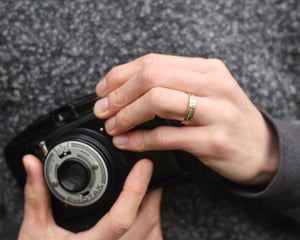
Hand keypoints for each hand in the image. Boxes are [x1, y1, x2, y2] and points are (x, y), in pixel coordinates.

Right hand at [18, 155, 162, 239]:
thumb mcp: (36, 232)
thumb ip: (37, 196)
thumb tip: (33, 163)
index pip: (121, 217)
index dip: (135, 189)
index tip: (143, 165)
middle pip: (146, 220)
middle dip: (149, 191)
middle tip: (143, 171)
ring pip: (154, 231)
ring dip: (153, 207)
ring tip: (145, 189)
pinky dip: (152, 225)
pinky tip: (143, 216)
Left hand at [94, 53, 278, 184]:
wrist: (261, 150)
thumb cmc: (226, 121)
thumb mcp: (204, 94)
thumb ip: (171, 87)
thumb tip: (126, 90)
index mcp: (206, 69)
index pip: (153, 61)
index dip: (120, 75)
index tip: (103, 90)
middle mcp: (212, 84)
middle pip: (151, 76)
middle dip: (118, 94)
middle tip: (103, 110)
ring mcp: (216, 112)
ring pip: (157, 100)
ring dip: (126, 115)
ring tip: (113, 126)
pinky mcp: (215, 140)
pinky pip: (167, 135)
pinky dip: (140, 140)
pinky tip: (127, 143)